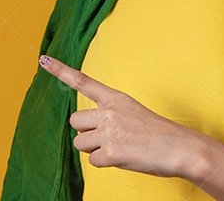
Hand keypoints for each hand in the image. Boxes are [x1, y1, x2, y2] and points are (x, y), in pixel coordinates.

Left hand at [38, 54, 205, 178]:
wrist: (180, 147)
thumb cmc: (157, 133)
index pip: (83, 81)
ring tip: (117, 147)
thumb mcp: (133, 113)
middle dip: (85, 132)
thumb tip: (89, 133)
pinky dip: (106, 163)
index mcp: (115, 98)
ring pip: (80, 143)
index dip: (61, 70)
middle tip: (106, 137)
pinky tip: (123, 158)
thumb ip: (110, 116)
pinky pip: (94, 161)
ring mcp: (109, 131)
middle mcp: (109, 111)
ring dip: (94, 149)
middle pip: (74, 121)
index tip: (43, 59)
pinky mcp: (111, 152)